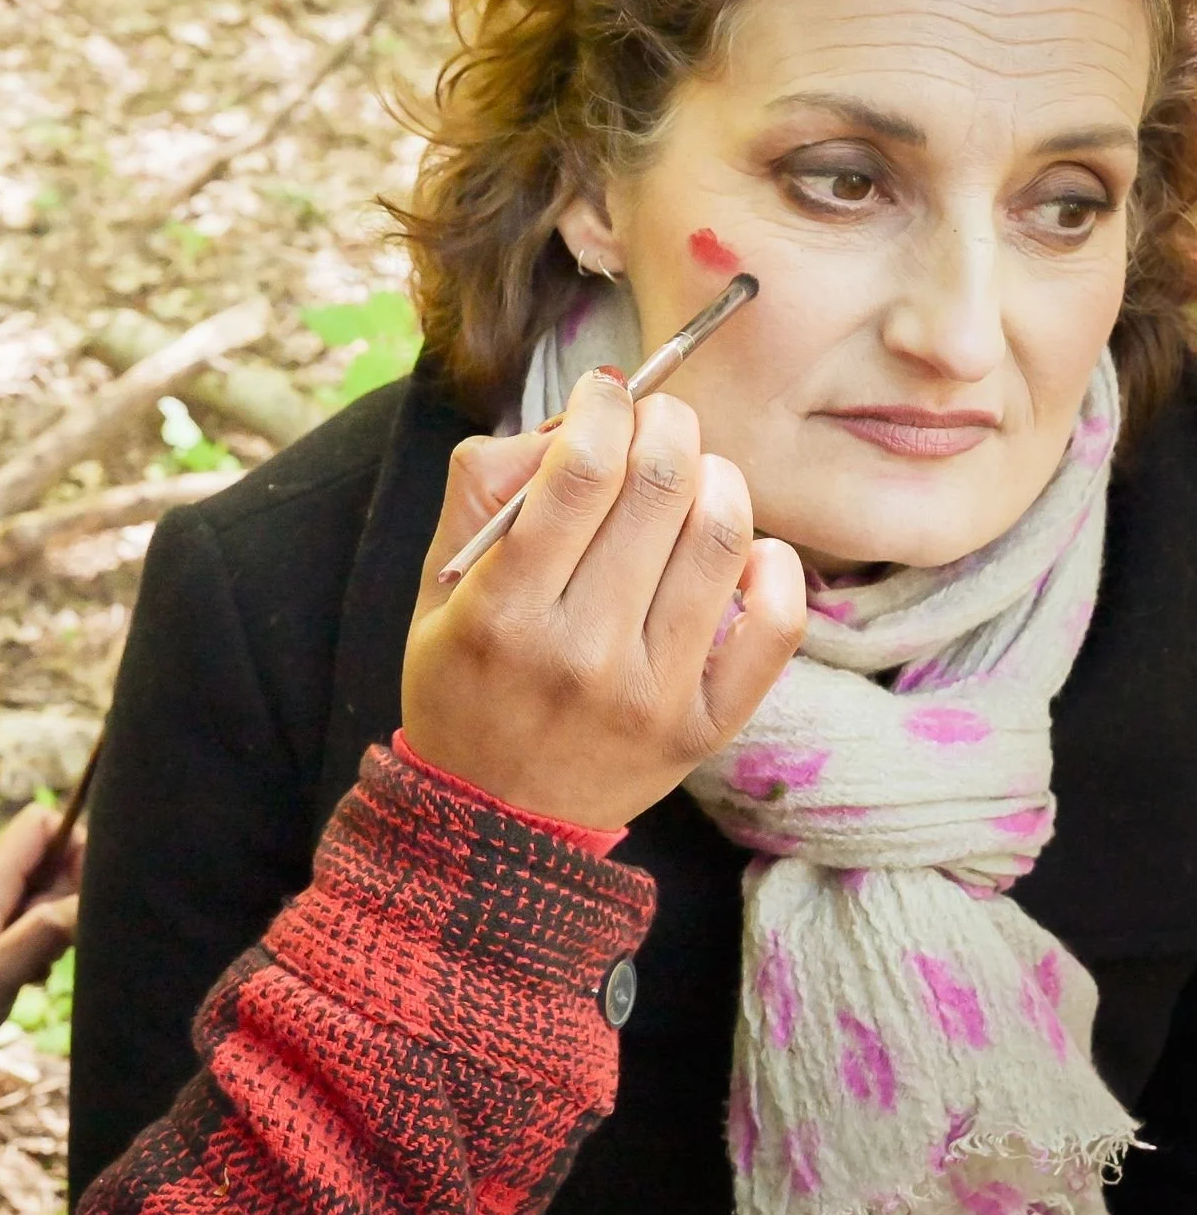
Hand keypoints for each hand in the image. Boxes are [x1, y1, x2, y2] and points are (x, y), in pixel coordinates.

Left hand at [0, 804, 80, 1088]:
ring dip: (51, 926)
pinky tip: (24, 981)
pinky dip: (29, 946)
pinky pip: (12, 924)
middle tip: (59, 946)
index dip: (75, 846)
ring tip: (39, 970)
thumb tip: (92, 896)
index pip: (41, 822)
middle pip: (42, 860)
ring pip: (30, 896)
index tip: (86, 897)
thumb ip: (47, 930)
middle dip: (68, 896)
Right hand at [401, 369, 805, 830]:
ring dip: (717, 478)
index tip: (608, 392)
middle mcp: (580, 652)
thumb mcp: (439, 589)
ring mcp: (649, 694)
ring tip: (696, 476)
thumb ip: (486, 493)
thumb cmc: (463, 685)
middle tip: (659, 419)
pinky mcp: (702, 727)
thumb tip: (575, 419)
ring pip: (720, 540)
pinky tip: (749, 548)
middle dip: (666, 425)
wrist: (492, 822)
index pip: (580, 471)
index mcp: (502, 611)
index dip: (607, 406)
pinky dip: (774, 567)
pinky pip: (773, 627)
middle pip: (658, 488)